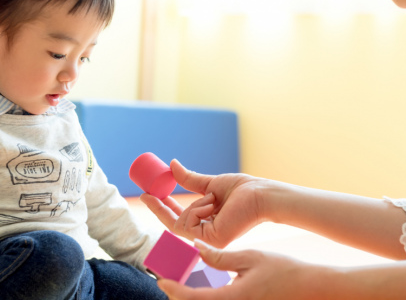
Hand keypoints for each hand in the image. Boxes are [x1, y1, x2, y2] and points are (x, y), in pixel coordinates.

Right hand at [140, 159, 270, 246]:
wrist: (260, 193)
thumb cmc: (242, 189)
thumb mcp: (210, 184)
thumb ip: (190, 180)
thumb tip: (172, 165)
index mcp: (208, 222)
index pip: (180, 217)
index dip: (162, 207)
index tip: (148, 194)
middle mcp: (207, 233)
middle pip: (174, 224)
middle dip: (160, 209)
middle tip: (145, 194)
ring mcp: (209, 240)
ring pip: (181, 222)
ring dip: (192, 205)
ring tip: (212, 198)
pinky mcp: (211, 240)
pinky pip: (189, 223)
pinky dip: (197, 209)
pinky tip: (212, 203)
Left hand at [157, 240, 325, 299]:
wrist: (310, 288)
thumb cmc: (283, 271)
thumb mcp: (249, 257)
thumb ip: (220, 256)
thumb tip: (196, 247)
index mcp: (233, 297)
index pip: (193, 298)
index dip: (174, 289)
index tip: (161, 280)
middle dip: (179, 296)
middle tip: (168, 281)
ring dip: (192, 298)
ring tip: (182, 283)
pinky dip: (207, 298)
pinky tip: (204, 288)